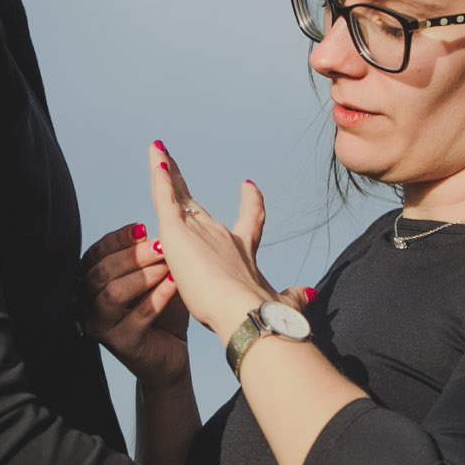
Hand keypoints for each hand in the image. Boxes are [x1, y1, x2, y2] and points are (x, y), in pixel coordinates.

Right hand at [75, 220, 189, 384]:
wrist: (172, 351)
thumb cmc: (160, 308)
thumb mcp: (152, 274)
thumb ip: (147, 252)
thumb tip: (155, 220)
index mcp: (88, 282)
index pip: (96, 253)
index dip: (118, 239)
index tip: (143, 228)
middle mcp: (86, 303)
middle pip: (102, 272)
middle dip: (133, 256)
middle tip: (162, 245)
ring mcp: (100, 326)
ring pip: (113, 294)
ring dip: (142, 276)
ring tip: (168, 265)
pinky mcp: (120, 344)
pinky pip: (137, 317)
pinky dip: (157, 297)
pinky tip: (173, 284)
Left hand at [147, 140, 285, 339]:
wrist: (247, 313)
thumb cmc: (263, 313)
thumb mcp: (279, 303)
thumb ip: (292, 296)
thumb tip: (309, 294)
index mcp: (242, 252)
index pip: (248, 220)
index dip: (250, 201)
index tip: (248, 184)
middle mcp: (221, 236)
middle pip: (197, 205)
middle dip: (184, 186)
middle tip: (172, 165)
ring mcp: (199, 230)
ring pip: (177, 195)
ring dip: (166, 172)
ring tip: (157, 151)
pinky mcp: (178, 231)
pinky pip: (164, 195)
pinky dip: (158, 173)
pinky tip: (154, 153)